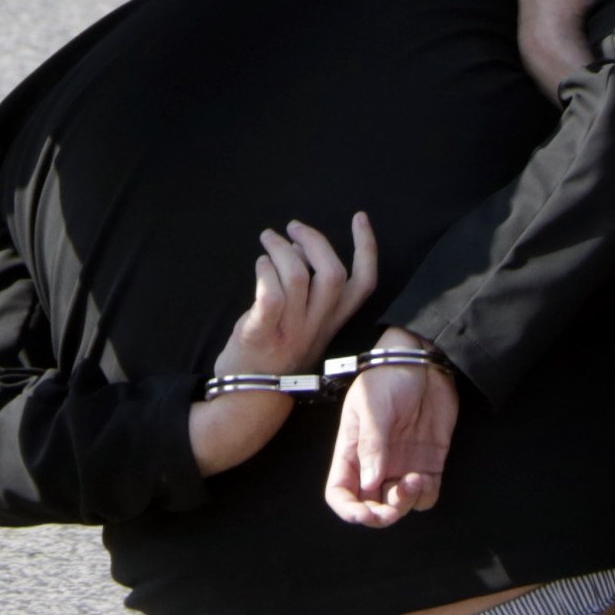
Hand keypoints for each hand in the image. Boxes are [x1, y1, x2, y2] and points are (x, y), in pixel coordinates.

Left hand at [189, 214, 378, 475]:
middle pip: (333, 274)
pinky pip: (271, 296)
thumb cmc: (273, 353)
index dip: (367, 248)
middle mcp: (318, 327)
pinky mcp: (262, 335)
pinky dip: (266, 271)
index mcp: (333, 323)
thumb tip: (300, 248)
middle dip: (314, 240)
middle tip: (292, 227)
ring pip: (300, 277)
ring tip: (268, 241)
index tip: (359, 217)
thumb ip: (311, 294)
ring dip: (282, 250)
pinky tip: (259, 265)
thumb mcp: (305, 326)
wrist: (247, 397)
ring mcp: (291, 332)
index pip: (364, 284)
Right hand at [327, 332, 456, 526]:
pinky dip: (424, 496)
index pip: (340, 492)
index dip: (349, 510)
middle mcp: (375, 463)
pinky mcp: (428, 463)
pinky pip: (426, 495)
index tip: (365, 514)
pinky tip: (426, 477)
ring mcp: (401, 465)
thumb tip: (371, 482)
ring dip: (405, 503)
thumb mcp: (372, 407)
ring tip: (414, 479)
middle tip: (392, 508)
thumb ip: (372, 445)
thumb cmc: (388, 376)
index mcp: (351, 451)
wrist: (424, 360)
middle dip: (380, 515)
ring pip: (398, 504)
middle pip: (370, 505)